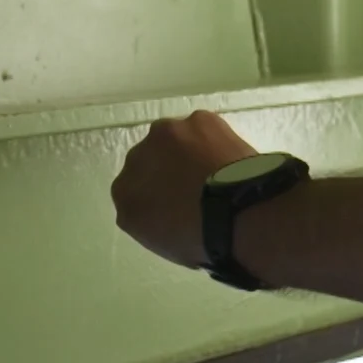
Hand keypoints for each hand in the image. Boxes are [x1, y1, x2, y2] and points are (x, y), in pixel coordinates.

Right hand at [110, 110, 258, 266]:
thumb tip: (158, 205)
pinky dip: (212, 139)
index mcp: (123, 193)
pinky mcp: (199, 119)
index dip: (156, 195)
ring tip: (213, 169)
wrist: (239, 213)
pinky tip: (226, 156)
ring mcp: (166, 135)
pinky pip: (202, 129)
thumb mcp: (161, 242)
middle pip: (149, 160)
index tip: (176, 203)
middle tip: (195, 186)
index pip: (132, 189)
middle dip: (167, 169)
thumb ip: (147, 219)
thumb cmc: (201, 239)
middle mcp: (135, 158)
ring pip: (174, 141)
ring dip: (187, 150)